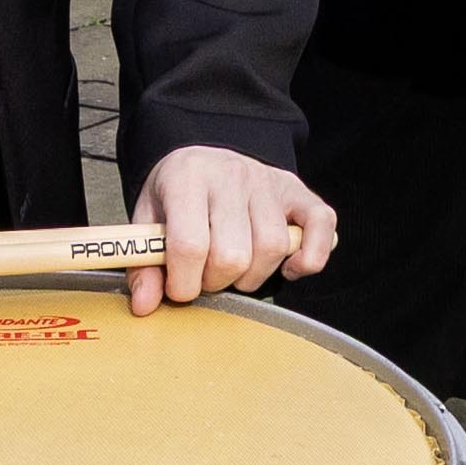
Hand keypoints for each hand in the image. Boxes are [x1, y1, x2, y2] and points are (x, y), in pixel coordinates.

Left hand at [126, 143, 339, 312]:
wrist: (204, 160)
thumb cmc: (176, 194)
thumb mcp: (147, 220)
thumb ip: (144, 263)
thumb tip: (144, 304)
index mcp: (188, 176)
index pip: (190, 245)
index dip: (183, 282)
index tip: (178, 288)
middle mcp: (232, 174)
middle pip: (233, 254)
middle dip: (216, 281)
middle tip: (205, 276)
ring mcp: (269, 181)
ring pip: (272, 249)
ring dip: (252, 277)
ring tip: (234, 270)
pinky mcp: (298, 192)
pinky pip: (320, 227)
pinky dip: (310, 258)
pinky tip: (287, 267)